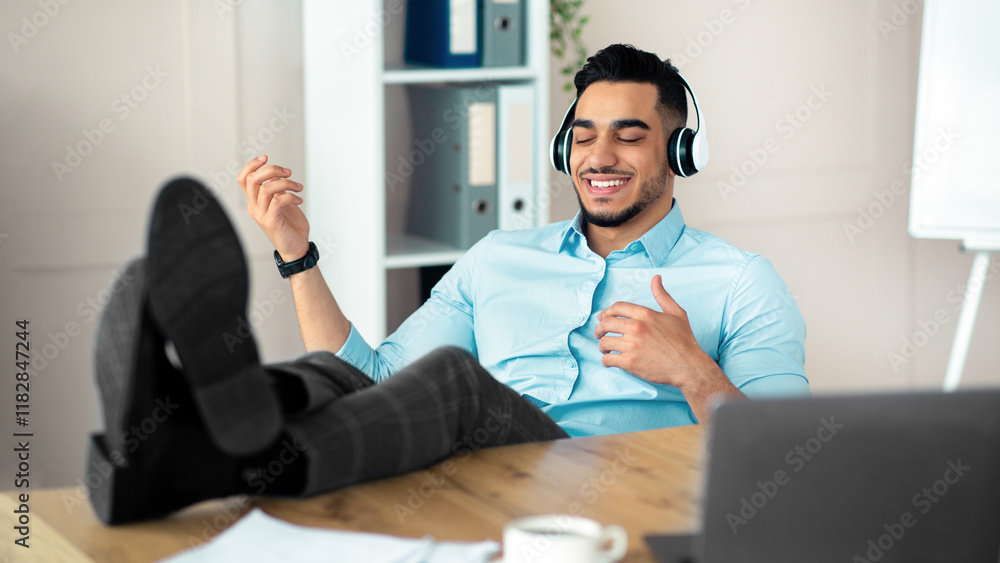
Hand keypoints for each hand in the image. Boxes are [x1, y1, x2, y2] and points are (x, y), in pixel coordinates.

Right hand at [238, 155, 309, 260]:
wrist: (297, 248)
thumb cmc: (291, 226)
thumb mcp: (283, 203)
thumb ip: (277, 190)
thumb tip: (276, 175)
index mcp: (254, 201)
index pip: (243, 179)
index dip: (251, 165)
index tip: (265, 157)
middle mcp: (254, 207)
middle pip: (252, 180)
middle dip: (271, 169)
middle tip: (288, 172)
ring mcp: (261, 215)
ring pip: (266, 188)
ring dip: (286, 183)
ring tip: (298, 187)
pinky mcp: (271, 222)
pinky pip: (278, 201)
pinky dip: (291, 196)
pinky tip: (299, 199)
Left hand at [595, 275, 725, 389]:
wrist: (689, 366)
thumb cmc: (684, 340)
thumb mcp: (676, 313)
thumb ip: (662, 295)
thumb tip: (656, 278)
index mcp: (645, 314)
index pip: (616, 307)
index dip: (606, 312)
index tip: (602, 318)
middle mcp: (636, 327)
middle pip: (605, 324)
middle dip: (599, 329)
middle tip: (599, 334)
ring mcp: (632, 345)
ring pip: (604, 343)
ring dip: (602, 346)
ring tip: (605, 349)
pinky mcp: (630, 363)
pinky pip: (607, 360)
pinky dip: (606, 361)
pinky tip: (610, 360)